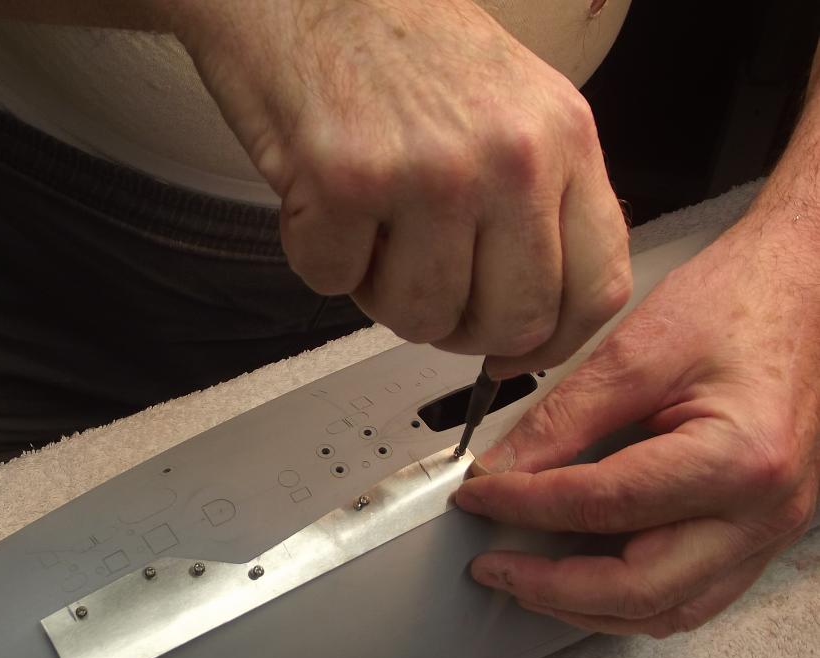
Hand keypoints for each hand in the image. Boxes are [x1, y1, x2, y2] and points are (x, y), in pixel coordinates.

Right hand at [175, 0, 631, 374]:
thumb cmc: (402, 47)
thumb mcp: (516, 107)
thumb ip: (540, 205)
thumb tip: (534, 316)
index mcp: (562, 139)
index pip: (596, 287)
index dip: (550, 342)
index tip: (512, 352)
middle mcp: (508, 158)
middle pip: (509, 323)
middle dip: (458, 329)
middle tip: (423, 290)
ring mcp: (428, 172)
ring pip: (419, 318)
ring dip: (381, 293)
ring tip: (370, 230)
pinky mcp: (345, 182)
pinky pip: (334, 284)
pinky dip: (319, 258)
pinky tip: (323, 202)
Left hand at [453, 214, 819, 635]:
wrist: (804, 291)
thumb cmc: (742, 304)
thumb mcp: (637, 348)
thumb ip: (562, 418)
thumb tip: (501, 469)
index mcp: (738, 458)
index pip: (603, 506)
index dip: (524, 507)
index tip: (476, 497)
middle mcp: (763, 509)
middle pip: (641, 588)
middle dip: (551, 586)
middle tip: (491, 566)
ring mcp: (770, 529)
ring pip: (669, 611)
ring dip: (588, 607)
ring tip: (526, 582)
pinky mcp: (759, 531)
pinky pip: (692, 594)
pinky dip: (630, 598)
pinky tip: (583, 578)